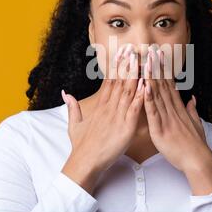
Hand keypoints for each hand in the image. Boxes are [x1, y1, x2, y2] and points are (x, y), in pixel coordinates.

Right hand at [61, 45, 144, 192]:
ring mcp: (117, 116)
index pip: (109, 81)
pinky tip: (146, 85)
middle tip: (132, 49)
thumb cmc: (81, 145)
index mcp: (101, 106)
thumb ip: (72, 107)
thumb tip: (65, 93)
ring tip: (140, 60)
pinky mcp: (125, 127)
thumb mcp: (74, 124)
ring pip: (127, 91)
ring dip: (134, 75)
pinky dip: (140, 96)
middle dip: (126, 65)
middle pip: (119, 82)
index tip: (120, 53)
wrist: (84, 162)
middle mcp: (109, 108)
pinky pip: (134, 109)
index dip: (116, 67)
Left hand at [142, 47, 211, 193]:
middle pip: (163, 85)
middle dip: (156, 67)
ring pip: (157, 94)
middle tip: (151, 50)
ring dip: (150, 77)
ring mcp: (166, 118)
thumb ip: (192, 111)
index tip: (159, 57)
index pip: (169, 85)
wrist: (198, 160)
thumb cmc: (196, 145)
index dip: (163, 70)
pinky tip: (144, 87)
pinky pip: (153, 112)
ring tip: (145, 62)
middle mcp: (172, 110)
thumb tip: (192, 100)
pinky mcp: (160, 129)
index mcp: (178, 109)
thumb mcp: (196, 124)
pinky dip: (148, 99)